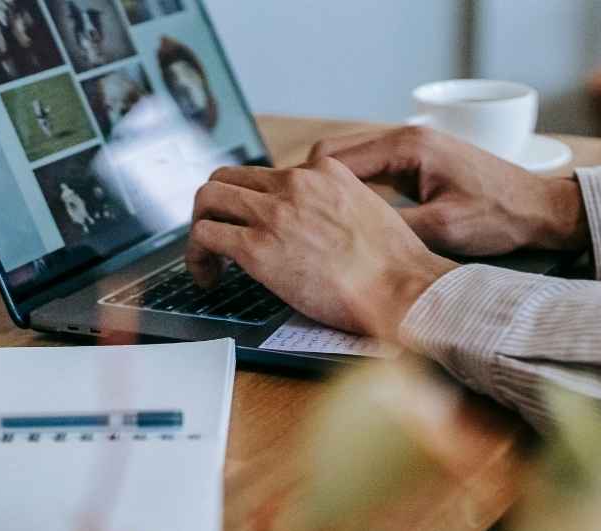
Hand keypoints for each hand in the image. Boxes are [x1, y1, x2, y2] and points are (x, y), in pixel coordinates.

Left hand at [185, 158, 459, 335]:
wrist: (403, 289)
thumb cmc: (396, 267)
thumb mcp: (370, 212)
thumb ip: (337, 206)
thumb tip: (313, 228)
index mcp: (324, 172)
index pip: (268, 173)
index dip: (253, 201)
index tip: (252, 225)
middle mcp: (295, 183)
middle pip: (228, 177)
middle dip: (216, 208)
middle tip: (217, 238)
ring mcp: (273, 212)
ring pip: (208, 198)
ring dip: (200, 227)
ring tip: (207, 259)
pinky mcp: (257, 247)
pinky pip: (204, 236)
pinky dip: (196, 255)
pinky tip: (208, 277)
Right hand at [308, 126, 588, 256]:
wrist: (540, 210)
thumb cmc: (500, 216)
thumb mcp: (442, 229)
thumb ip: (392, 227)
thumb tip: (344, 236)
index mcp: (408, 146)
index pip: (334, 158)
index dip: (306, 188)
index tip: (291, 216)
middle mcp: (406, 139)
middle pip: (335, 156)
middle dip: (311, 188)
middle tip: (295, 222)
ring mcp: (411, 149)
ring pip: (350, 165)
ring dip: (330, 191)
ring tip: (313, 224)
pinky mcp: (417, 163)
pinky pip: (370, 173)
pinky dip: (352, 193)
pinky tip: (345, 220)